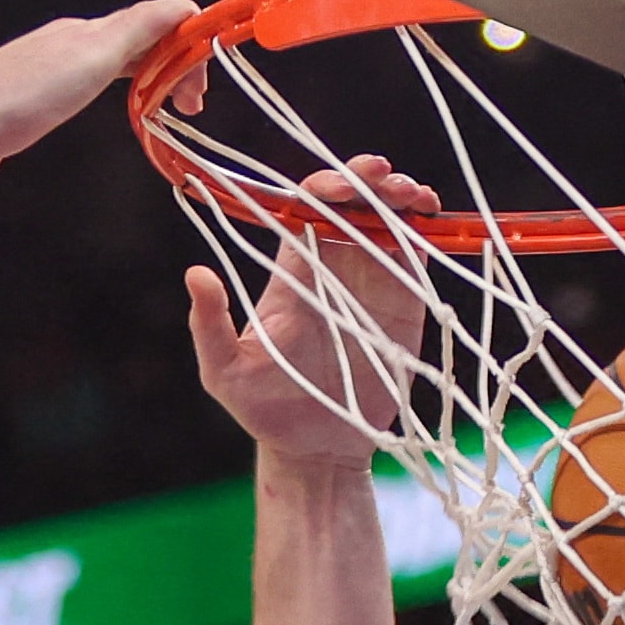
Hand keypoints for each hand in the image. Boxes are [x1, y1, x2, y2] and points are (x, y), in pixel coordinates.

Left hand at [0, 3, 200, 185]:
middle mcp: (66, 47)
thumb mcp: (92, 56)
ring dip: (145, 85)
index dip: (183, 51)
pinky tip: (106, 121)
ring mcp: (46, 77)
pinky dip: (112, 102)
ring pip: (109, 71)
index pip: (151, 27)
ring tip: (163, 112)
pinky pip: (81, 95)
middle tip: (190, 106)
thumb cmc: (21, 95)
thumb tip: (184, 7)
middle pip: (133, 48)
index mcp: (84, 33)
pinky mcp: (29, 108)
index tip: (200, 88)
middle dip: (169, 70)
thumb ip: (139, 29)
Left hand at [188, 159, 439, 463]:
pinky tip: (429, 218)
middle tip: (380, 174)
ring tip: (410, 194)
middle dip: (366, 180)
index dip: (322, 187)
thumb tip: (195, 275)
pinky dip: (424, 229)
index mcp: (291, 270)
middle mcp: (332, 266)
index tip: (336, 184)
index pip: (306, 208)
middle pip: (352, 203)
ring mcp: (371, 281)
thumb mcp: (224, 372)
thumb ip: (209, 326)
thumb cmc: (264, 410)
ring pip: (387, 220)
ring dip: (399, 196)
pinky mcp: (403, 303)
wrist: (316, 451)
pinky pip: (414, 254)